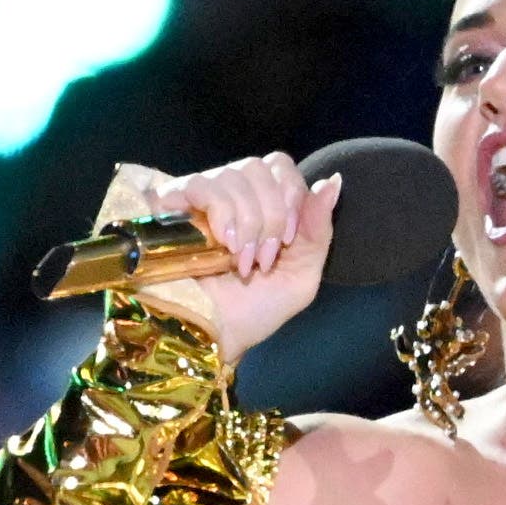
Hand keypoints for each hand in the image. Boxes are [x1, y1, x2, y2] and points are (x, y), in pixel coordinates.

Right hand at [94, 152, 333, 368]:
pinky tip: (223, 243)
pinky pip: (201, 183)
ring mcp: (202, 196)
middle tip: (263, 259)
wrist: (214, 337)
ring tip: (241, 262)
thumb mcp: (301, 276)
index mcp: (264, 205)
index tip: (286, 240)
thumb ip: (319, 230)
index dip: (290, 196)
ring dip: (247, 222)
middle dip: (271, 215)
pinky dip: (221, 213)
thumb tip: (332, 182)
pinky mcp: (173, 203)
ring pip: (234, 175)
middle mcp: (233, 193)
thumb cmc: (255, 311)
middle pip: (259, 167)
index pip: (281, 167)